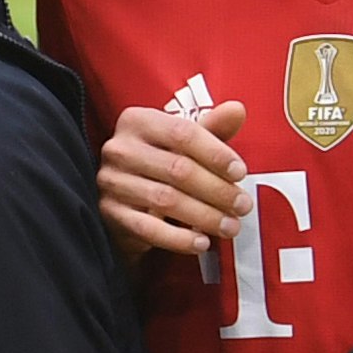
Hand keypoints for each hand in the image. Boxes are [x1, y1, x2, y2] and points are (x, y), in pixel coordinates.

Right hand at [98, 103, 252, 257]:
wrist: (125, 197)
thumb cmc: (161, 161)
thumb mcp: (184, 141)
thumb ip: (212, 127)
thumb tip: (238, 110)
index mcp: (138, 121)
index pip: (182, 133)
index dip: (216, 154)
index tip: (240, 172)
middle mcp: (119, 148)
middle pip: (177, 169)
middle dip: (217, 190)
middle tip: (242, 206)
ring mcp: (111, 182)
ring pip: (166, 200)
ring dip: (204, 216)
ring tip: (230, 226)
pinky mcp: (109, 213)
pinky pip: (148, 229)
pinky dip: (178, 238)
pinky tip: (201, 242)